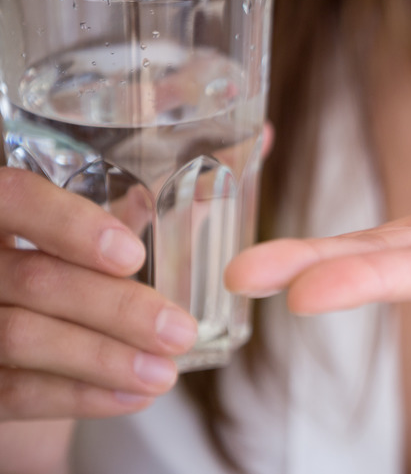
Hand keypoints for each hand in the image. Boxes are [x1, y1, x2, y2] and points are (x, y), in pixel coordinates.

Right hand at [0, 167, 196, 420]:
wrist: (10, 320)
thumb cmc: (66, 249)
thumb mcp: (97, 206)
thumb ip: (160, 177)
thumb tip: (262, 138)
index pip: (12, 198)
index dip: (68, 225)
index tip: (131, 254)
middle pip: (31, 279)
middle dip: (115, 309)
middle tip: (181, 331)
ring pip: (22, 338)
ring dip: (104, 359)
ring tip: (166, 374)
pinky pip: (16, 392)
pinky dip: (81, 395)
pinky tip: (132, 395)